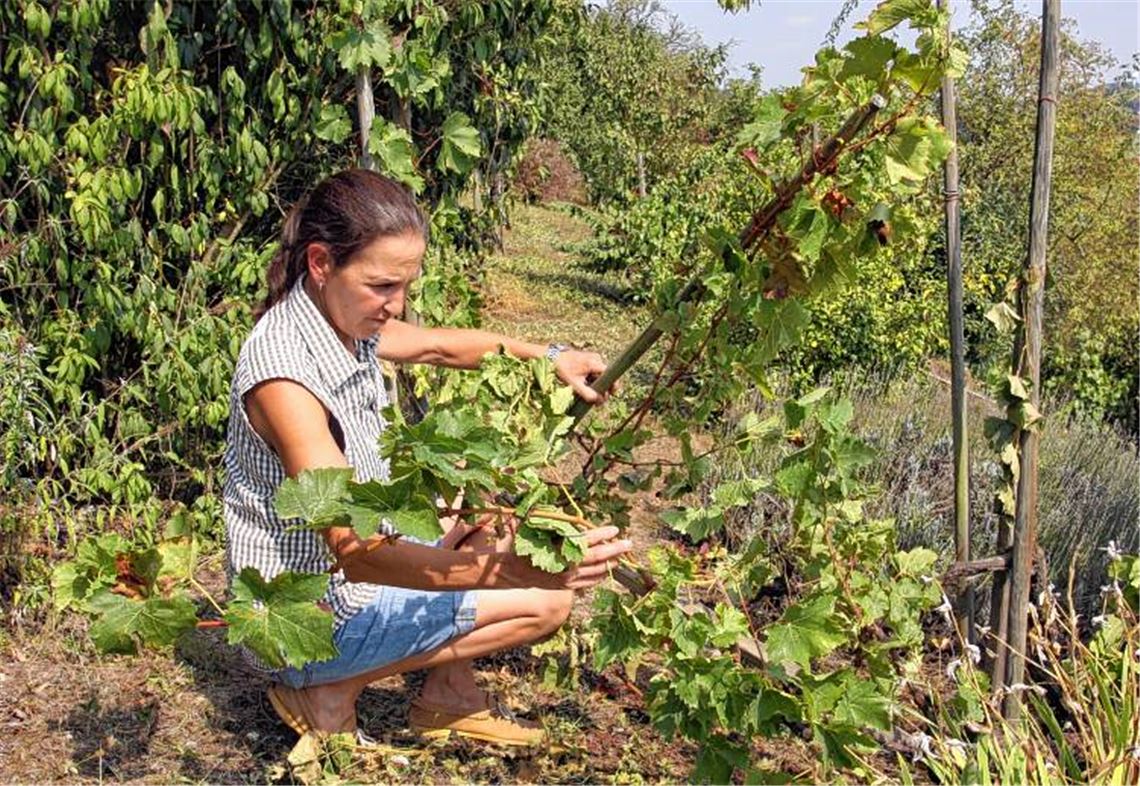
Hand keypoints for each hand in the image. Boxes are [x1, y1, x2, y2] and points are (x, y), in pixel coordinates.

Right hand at [503, 526, 632, 589]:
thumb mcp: (532, 528)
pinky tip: (607, 570)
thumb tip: (563, 513)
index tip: (615, 529)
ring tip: (622, 556)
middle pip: (597, 557)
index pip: (587, 540)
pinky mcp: (565, 587)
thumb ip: (550, 520)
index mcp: (560, 550)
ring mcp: (567, 579)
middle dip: (615, 549)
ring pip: (595, 572)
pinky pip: (588, 582)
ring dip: (611, 563)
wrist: (507, 571)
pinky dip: (599, 576)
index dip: (603, 534)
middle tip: (629, 543)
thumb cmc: (520, 545)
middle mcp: (566, 567)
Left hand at [554, 349, 607, 402]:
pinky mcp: (587, 360)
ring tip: (590, 396)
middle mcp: (596, 358)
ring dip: (596, 385)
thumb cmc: (561, 369)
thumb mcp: (574, 384)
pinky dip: (591, 380)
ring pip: (599, 375)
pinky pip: (594, 372)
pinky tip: (585, 388)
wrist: (550, 357)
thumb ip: (587, 394)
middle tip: (598, 401)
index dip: (612, 385)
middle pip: (605, 376)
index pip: (610, 374)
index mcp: (594, 362)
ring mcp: (592, 358)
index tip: (612, 394)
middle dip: (603, 389)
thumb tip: (599, 401)